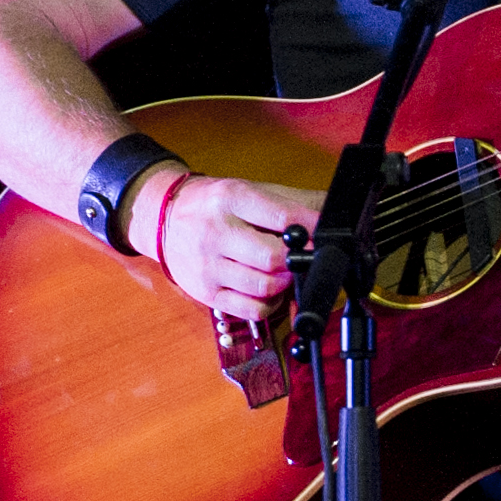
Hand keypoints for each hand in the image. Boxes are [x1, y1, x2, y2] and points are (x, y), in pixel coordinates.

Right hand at [139, 172, 324, 320]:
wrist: (164, 217)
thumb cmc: (213, 204)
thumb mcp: (251, 190)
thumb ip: (294, 202)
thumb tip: (336, 210)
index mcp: (232, 198)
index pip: (283, 217)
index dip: (312, 230)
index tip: (326, 236)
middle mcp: (216, 231)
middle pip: (274, 258)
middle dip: (298, 261)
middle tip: (305, 258)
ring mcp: (208, 265)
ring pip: (264, 287)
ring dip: (286, 283)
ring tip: (287, 272)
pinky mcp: (205, 293)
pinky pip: (251, 309)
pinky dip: (270, 304)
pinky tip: (270, 291)